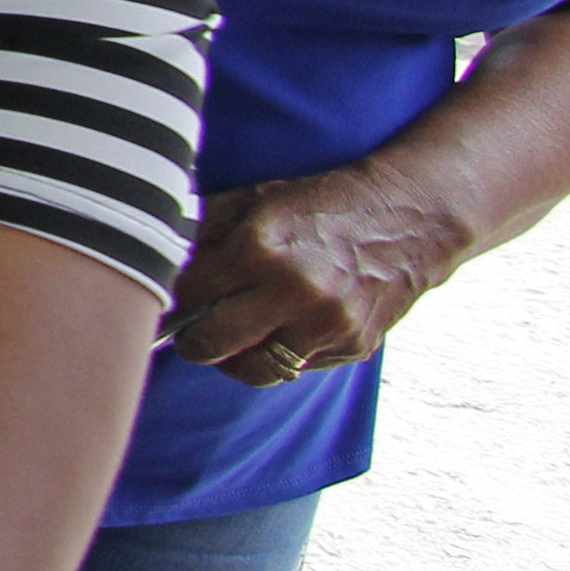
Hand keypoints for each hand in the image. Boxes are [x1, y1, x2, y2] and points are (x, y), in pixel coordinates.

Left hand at [168, 164, 471, 382]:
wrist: (409, 218)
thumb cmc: (321, 205)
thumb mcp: (256, 200)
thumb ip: (204, 231)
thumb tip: (161, 262)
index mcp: (261, 248)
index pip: (191, 292)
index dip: (178, 295)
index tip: (176, 296)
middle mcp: (295, 292)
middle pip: (212, 343)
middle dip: (194, 341)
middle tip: (191, 333)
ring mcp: (327, 325)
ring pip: (254, 371)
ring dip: (235, 359)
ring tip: (231, 341)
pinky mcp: (354, 347)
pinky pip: (296, 370)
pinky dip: (279, 357)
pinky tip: (278, 332)